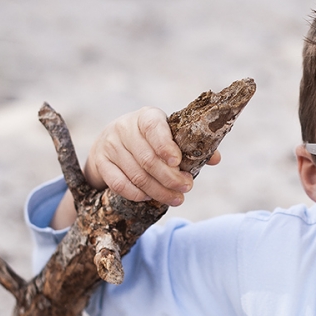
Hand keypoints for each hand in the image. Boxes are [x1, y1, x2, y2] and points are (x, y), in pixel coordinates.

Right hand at [50, 107, 220, 228]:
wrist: (110, 142)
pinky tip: (149, 197)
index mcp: (146, 117)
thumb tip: (215, 159)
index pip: (154, 127)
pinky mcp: (101, 163)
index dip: (166, 146)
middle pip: (148, 158)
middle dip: (169, 177)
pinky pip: (119, 184)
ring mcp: (110, 146)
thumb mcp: (167, 136)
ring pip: (136, 174)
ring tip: (176, 199)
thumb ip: (191, 146)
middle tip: (187, 188)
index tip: (179, 162)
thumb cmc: (149, 140)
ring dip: (158, 190)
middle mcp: (124, 128)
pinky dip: (137, 194)